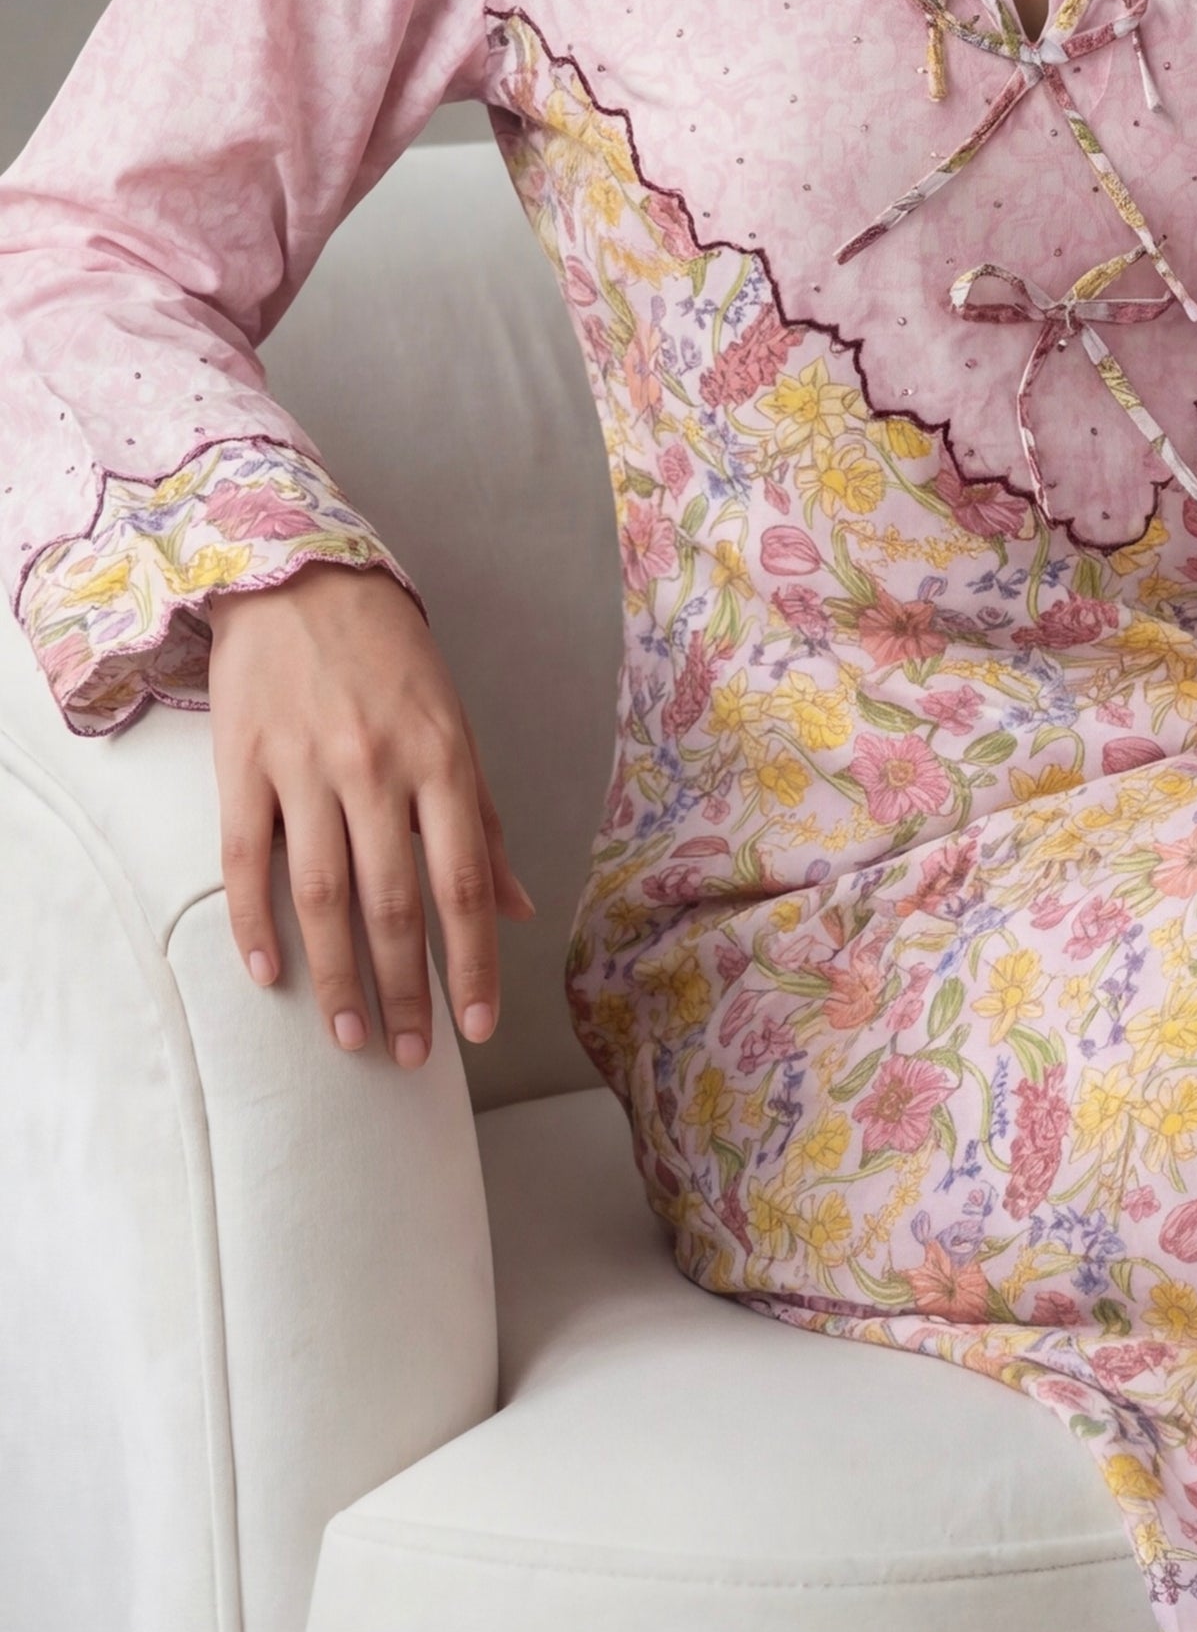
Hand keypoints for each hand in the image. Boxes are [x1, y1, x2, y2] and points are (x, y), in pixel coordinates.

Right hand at [209, 562, 532, 1064]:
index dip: (471, 966)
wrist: (297, 575)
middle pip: (393, 906)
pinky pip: (244, 860)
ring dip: (337, 977)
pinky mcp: (241, 763)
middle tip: (408, 1055)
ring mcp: (305, 768)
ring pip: (321, 896)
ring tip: (351, 1035)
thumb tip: (520, 909)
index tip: (477, 1028)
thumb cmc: (390, 659)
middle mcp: (377, 770)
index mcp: (442, 763)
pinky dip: (255, 925)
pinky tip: (270, 977)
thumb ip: (483, 823)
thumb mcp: (456, 728)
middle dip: (405, 991)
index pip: (463, 887)